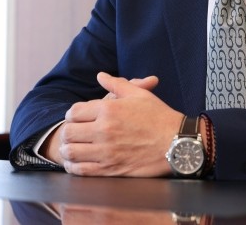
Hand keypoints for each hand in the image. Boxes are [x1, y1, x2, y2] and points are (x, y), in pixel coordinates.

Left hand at [43, 72, 182, 176]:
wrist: (177, 142)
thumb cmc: (160, 117)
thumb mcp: (138, 94)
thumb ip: (116, 83)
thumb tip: (100, 76)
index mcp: (108, 109)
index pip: (74, 112)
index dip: (72, 114)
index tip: (77, 118)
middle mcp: (104, 130)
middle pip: (68, 132)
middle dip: (68, 131)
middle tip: (74, 133)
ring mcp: (106, 151)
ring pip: (71, 152)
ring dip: (68, 149)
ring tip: (73, 147)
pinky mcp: (110, 169)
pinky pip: (81, 170)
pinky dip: (73, 167)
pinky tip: (77, 163)